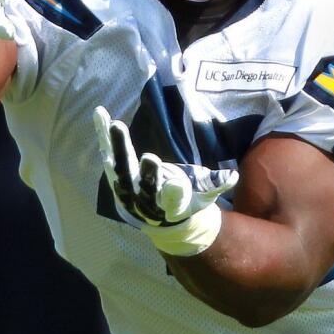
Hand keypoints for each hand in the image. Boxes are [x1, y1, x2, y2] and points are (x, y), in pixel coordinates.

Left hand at [93, 106, 237, 228]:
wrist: (158, 219)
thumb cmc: (187, 203)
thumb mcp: (203, 197)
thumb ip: (215, 185)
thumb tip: (233, 176)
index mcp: (170, 206)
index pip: (173, 201)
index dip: (174, 193)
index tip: (176, 184)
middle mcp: (145, 199)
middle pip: (144, 185)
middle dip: (146, 173)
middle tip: (148, 158)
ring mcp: (128, 187)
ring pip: (121, 167)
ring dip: (118, 146)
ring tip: (115, 125)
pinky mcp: (117, 174)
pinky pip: (110, 152)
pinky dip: (104, 134)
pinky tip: (100, 113)